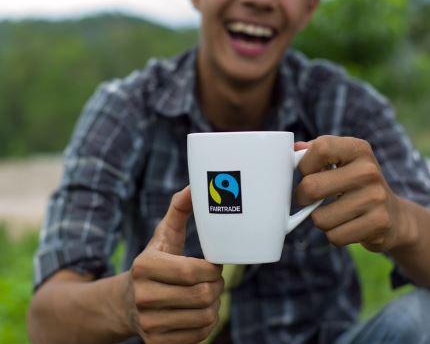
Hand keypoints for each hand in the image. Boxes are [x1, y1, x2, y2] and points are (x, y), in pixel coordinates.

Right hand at [123, 186, 223, 343]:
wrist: (125, 302)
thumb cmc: (153, 262)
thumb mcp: (162, 236)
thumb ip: (178, 211)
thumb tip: (194, 186)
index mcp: (144, 266)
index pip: (191, 271)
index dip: (212, 268)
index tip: (215, 264)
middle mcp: (143, 296)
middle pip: (201, 295)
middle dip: (216, 285)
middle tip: (215, 279)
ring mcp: (149, 323)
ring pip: (204, 317)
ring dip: (215, 304)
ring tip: (209, 293)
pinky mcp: (157, 343)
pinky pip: (199, 336)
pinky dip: (207, 323)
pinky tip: (201, 311)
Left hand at [295, 136, 413, 251]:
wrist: (395, 216)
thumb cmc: (356, 184)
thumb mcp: (341, 161)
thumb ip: (316, 152)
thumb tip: (293, 148)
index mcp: (358, 149)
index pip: (320, 148)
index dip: (304, 164)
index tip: (307, 173)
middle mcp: (369, 171)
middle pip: (311, 186)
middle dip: (303, 197)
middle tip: (310, 199)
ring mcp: (376, 197)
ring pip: (320, 218)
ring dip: (320, 219)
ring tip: (334, 213)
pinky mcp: (379, 223)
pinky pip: (335, 236)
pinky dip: (334, 234)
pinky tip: (347, 225)